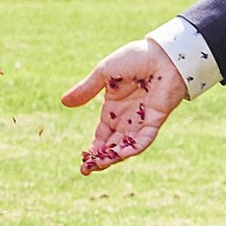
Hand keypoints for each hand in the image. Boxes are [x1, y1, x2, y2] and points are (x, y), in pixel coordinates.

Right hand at [61, 38, 187, 172]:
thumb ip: (86, 90)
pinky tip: (121, 155)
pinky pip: (144, 138)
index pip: (102, 133)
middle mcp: (127, 117)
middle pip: (112, 143)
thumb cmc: (134, 59)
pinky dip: (133, 148)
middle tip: (87, 170)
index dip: (93, 147)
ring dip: (114, 156)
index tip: (83, 160)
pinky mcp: (155, 119)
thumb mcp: (103, 73)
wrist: (162, 54)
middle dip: (100, 157)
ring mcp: (142, 119)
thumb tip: (63, 102)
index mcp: (113, 107)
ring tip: (100, 166)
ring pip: (127, 145)